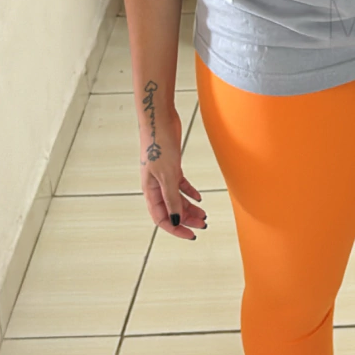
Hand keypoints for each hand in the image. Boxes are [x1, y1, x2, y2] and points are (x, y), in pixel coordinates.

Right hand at [140, 110, 206, 240]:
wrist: (160, 120)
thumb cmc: (159, 144)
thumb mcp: (167, 175)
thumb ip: (171, 198)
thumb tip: (175, 220)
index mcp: (149, 190)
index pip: (161, 217)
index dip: (175, 228)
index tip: (191, 235)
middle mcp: (155, 185)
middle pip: (171, 209)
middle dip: (186, 219)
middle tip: (203, 225)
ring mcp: (163, 176)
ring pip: (177, 198)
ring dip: (190, 207)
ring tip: (204, 215)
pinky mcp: (171, 166)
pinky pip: (181, 185)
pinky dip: (190, 192)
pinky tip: (200, 197)